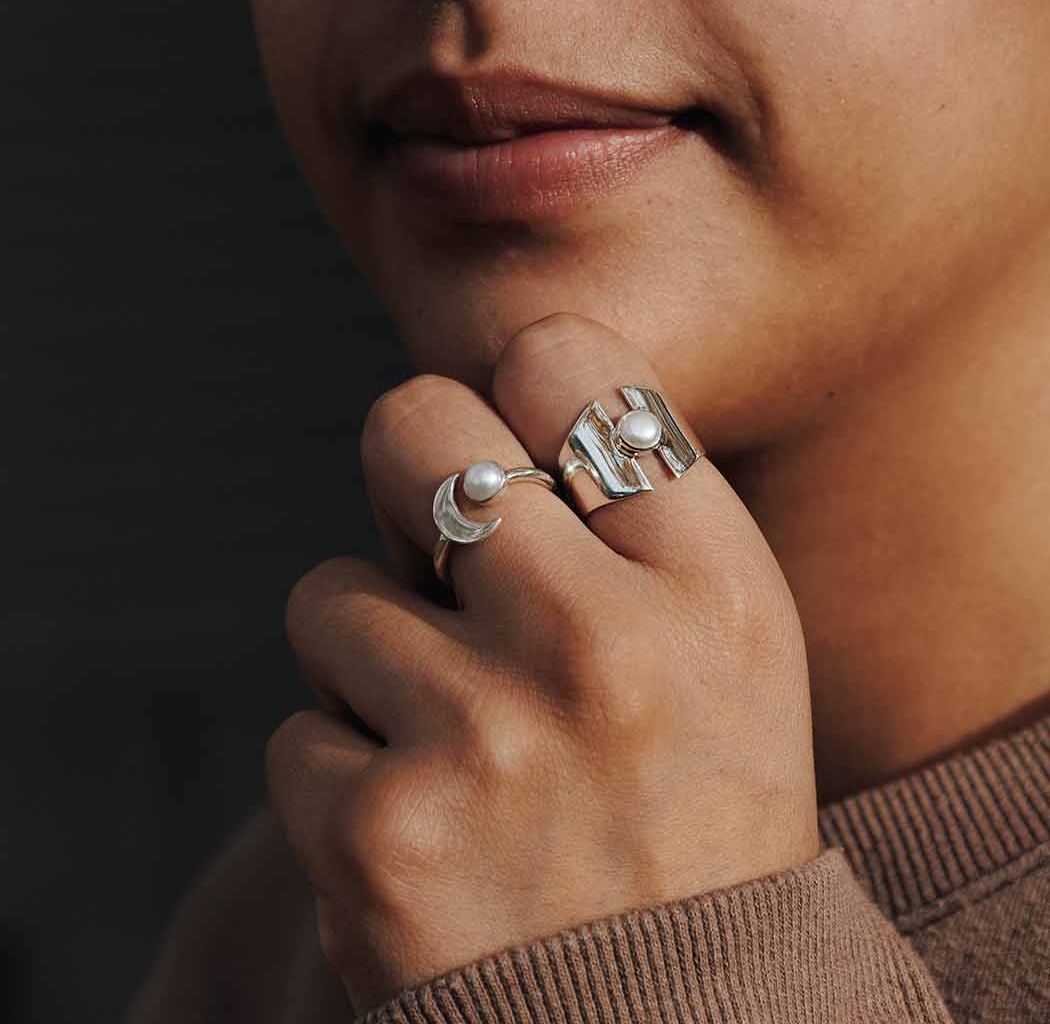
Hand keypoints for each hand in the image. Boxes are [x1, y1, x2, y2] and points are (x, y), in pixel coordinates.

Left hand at [267, 314, 818, 1014]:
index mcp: (708, 588)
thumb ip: (640, 513)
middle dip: (406, 472)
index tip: (525, 448)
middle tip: (440, 542)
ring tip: (466, 749)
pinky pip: (300, 731)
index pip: (569, 364)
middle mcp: (601, 645)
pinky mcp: (377, 833)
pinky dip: (349, 774)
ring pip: (328, 596)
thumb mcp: (730, 651)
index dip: (525, 387)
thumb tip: (495, 405)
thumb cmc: (693, 814)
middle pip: (412, 427)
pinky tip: (435, 834)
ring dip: (375, 661)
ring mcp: (481, 737)